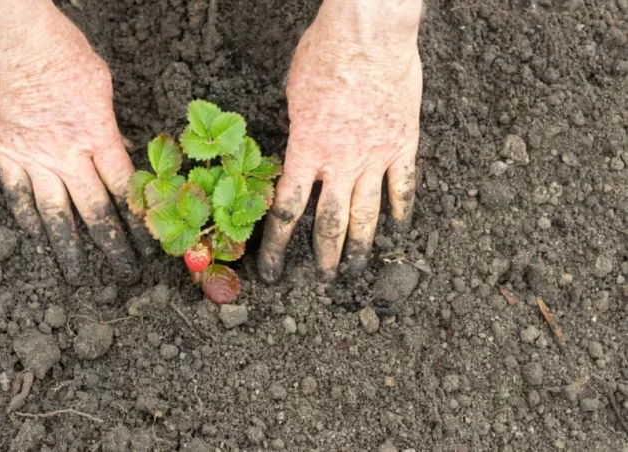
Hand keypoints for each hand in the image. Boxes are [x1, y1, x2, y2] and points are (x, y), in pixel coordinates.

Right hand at [0, 6, 150, 284]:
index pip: (124, 189)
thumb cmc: (62, 51)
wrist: (13, 39)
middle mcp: (68, 155)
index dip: (140, 219)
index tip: (152, 243)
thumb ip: (109, 127)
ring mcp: (34, 157)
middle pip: (94, 210)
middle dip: (113, 245)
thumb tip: (117, 153)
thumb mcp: (101, 86)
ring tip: (77, 275)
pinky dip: (27, 220)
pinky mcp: (6, 152)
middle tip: (124, 273)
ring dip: (68, 247)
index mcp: (98, 135)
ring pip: (55, 213)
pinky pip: (17, 195)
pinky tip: (37, 240)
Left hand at [259, 0, 422, 282]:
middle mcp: (340, 164)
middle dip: (324, 256)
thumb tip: (298, 144)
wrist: (369, 35)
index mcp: (306, 152)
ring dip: (361, 245)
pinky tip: (399, 231)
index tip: (272, 269)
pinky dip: (401, 211)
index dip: (277, 246)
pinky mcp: (404, 144)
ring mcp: (375, 157)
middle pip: (330, 223)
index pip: (286, 212)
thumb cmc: (324, 55)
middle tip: (322, 279)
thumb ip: (297, 131)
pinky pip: (404, 187)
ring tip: (357, 269)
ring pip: (367, 214)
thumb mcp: (294, 95)